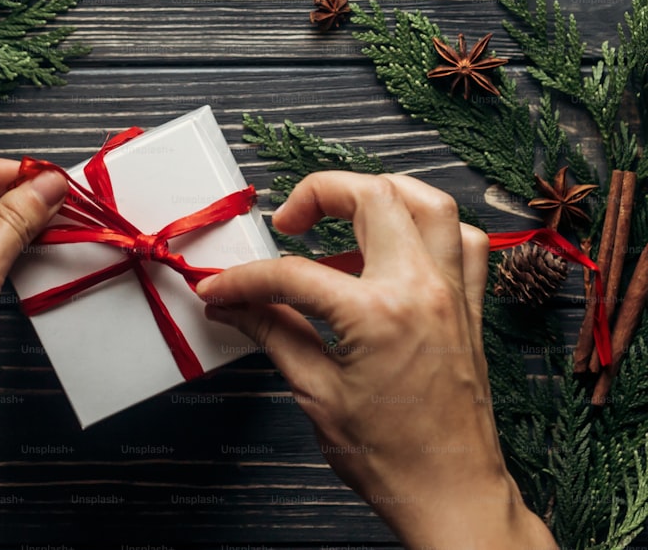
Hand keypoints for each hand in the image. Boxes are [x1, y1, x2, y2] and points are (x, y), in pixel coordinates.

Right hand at [195, 172, 556, 549]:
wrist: (450, 495)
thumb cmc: (390, 458)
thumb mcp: (316, 392)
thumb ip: (273, 333)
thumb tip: (233, 305)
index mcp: (378, 314)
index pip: (294, 273)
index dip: (245, 278)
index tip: (221, 289)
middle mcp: (422, 290)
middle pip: (373, 198)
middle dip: (320, 193)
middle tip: (288, 221)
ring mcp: (452, 294)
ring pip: (429, 203)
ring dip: (381, 194)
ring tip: (344, 215)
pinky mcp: (468, 308)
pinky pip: (463, 242)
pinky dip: (428, 227)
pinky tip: (396, 246)